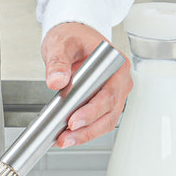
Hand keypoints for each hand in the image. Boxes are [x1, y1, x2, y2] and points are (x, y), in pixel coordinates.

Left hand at [41, 22, 131, 147]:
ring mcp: (114, 93)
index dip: (92, 111)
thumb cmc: (72, 36)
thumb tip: (56, 80)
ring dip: (86, 134)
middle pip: (110, 112)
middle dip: (87, 129)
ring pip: (106, 121)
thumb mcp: (60, 44)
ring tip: (64, 141)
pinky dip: (84, 131)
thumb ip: (58, 62)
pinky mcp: (104, 102)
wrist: (72, 35)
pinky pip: (98, 121)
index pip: (108, 94)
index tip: (73, 121)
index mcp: (115, 65)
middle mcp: (119, 81)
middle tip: (66, 137)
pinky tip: (68, 136)